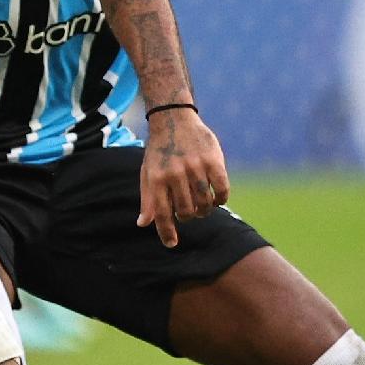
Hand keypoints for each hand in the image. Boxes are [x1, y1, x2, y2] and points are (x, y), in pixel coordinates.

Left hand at [136, 109, 229, 248]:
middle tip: (190, 211)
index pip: (162, 213)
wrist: (173, 119)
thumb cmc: (159, 152)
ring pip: (205, 203)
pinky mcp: (213, 160)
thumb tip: (143, 224)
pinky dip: (221, 199)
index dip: (166, 232)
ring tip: (202, 205)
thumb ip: (148, 199)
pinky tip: (217, 198)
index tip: (171, 244)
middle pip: (187, 211)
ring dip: (205, 210)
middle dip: (189, 216)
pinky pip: (222, 189)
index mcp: (156, 179)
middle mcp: (175, 174)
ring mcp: (194, 167)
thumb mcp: (147, 173)